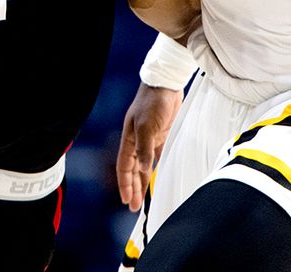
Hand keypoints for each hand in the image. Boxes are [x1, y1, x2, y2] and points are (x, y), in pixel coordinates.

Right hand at [116, 83, 182, 211]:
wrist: (166, 84)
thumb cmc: (153, 103)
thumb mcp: (147, 126)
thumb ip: (145, 148)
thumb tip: (143, 169)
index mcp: (128, 139)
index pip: (124, 167)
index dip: (125, 184)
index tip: (126, 201)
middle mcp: (136, 141)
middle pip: (132, 169)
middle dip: (132, 188)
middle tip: (133, 207)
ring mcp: (149, 139)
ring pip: (143, 165)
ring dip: (141, 181)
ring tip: (142, 198)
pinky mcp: (161, 135)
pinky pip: (155, 157)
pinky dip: (153, 169)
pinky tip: (155, 178)